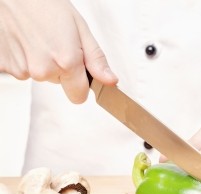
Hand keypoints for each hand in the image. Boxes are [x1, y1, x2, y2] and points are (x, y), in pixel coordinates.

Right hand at [0, 0, 117, 102]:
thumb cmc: (44, 4)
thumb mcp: (80, 28)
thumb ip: (96, 59)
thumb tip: (110, 81)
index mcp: (66, 63)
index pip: (78, 97)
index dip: (80, 84)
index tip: (78, 69)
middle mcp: (43, 70)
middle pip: (59, 84)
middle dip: (60, 68)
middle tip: (54, 42)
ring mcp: (21, 70)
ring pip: (41, 76)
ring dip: (41, 61)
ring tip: (37, 38)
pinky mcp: (5, 67)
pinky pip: (21, 71)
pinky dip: (23, 58)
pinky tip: (23, 41)